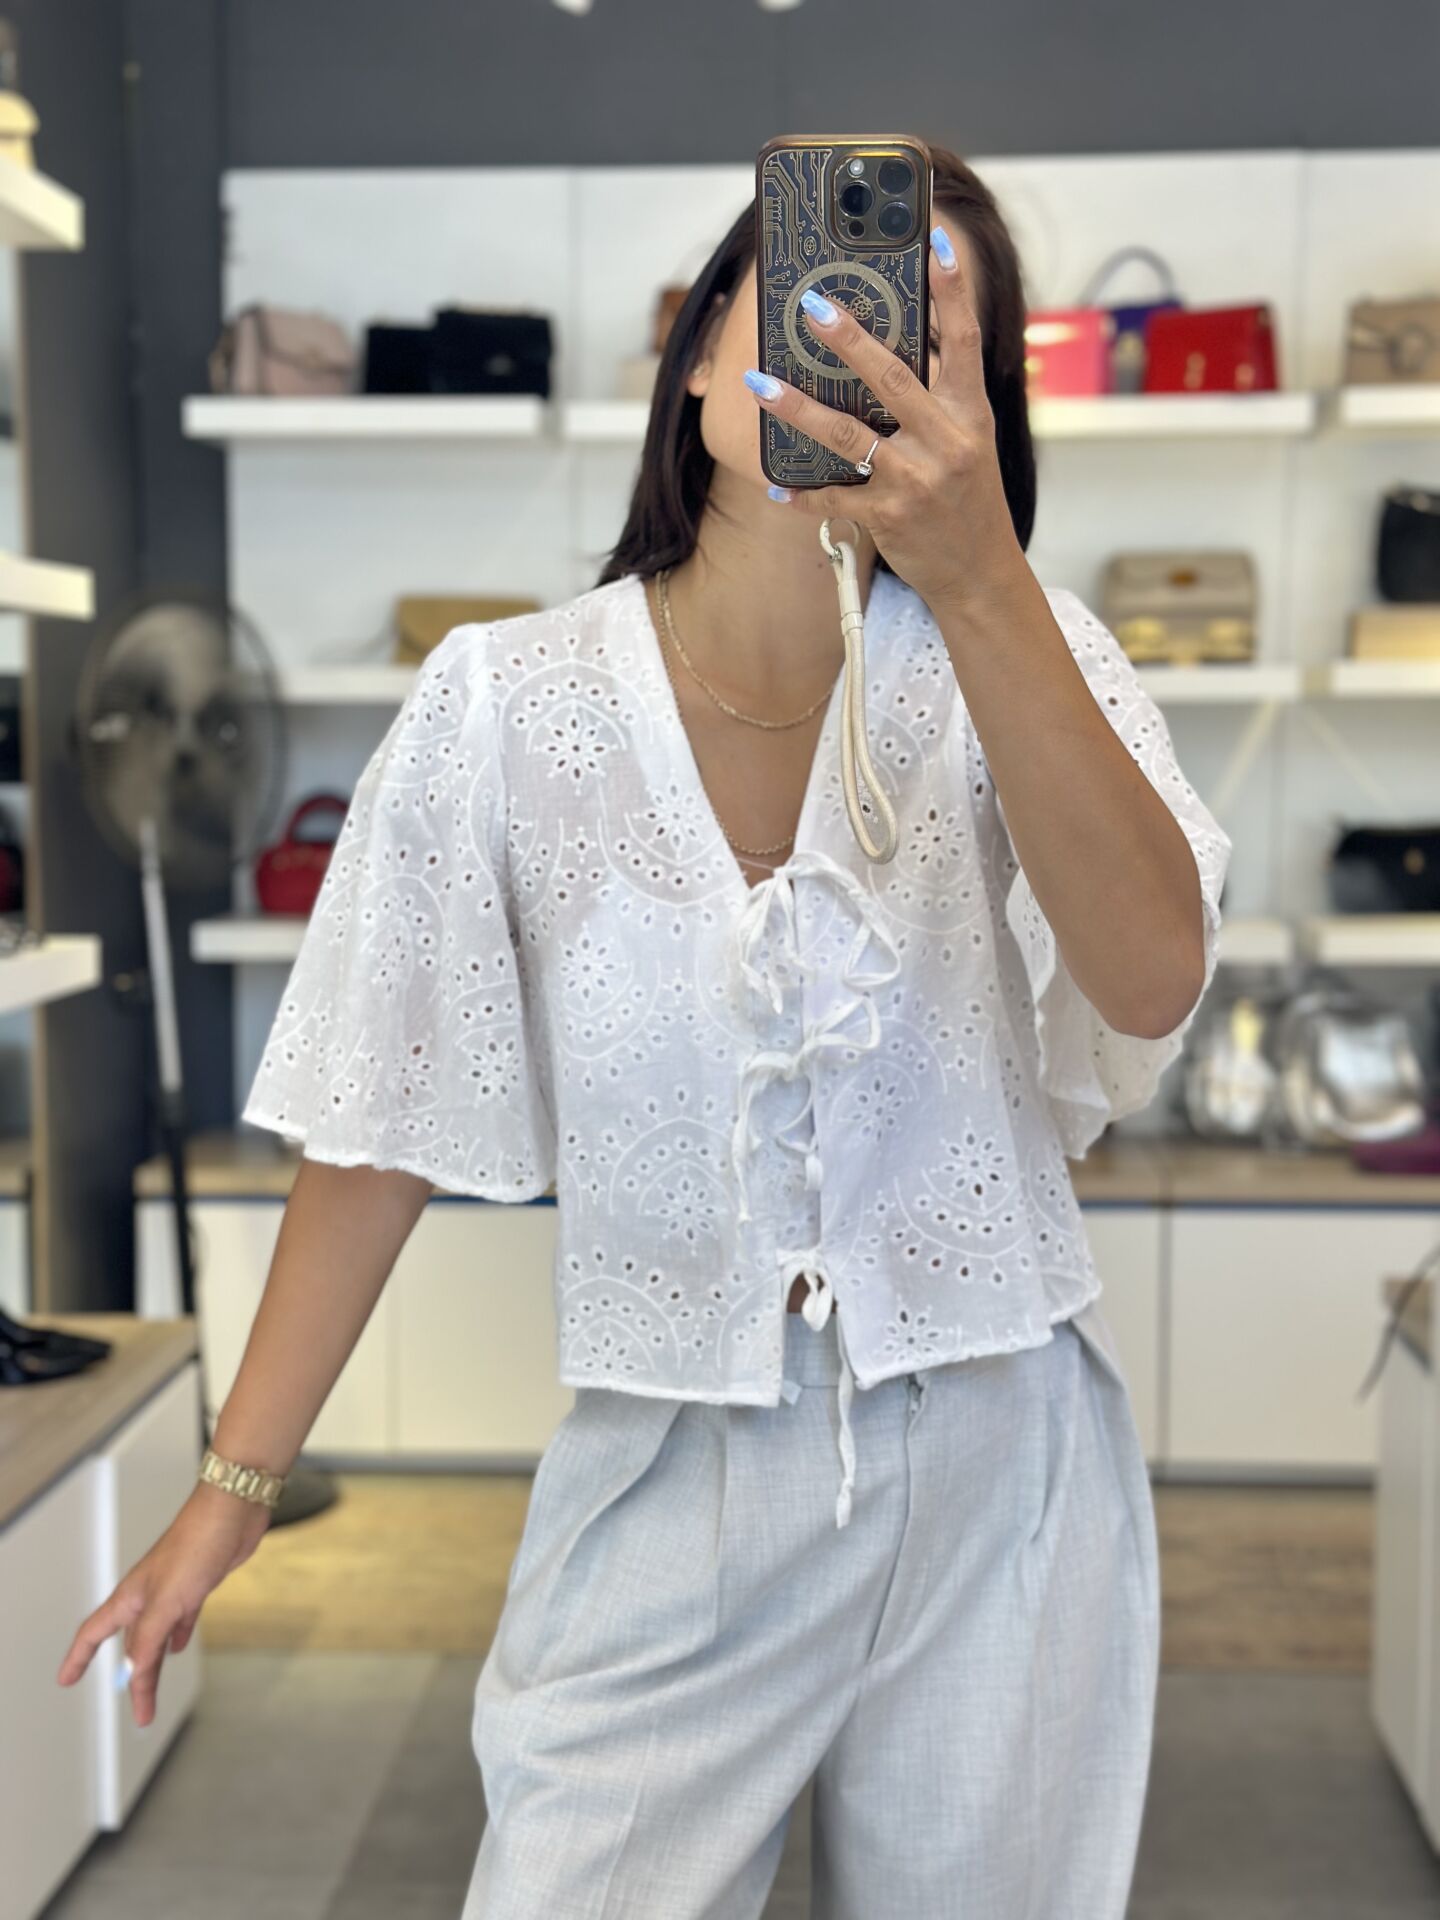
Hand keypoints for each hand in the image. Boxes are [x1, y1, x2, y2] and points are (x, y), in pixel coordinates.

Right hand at [55, 1481, 272, 1726]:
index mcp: (131, 1597)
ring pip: (156, 1635)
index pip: (93, 1633)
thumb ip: (149, 1638)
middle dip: (134, 1679)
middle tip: (141, 1712)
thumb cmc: (196, 1545)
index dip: (78, 1658)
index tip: (66, 1680)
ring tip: (153, 1686)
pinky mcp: (198, 1585)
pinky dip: (178, 1635)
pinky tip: (180, 1645)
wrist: (232, 1512)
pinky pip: (181, 1618)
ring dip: (154, 1662)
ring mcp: (173, 1589)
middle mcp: (147, 1594)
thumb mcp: (166, 1601)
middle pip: (132, 1645)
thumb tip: (134, 1671)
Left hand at [744, 229, 1025, 613]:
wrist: (980, 572)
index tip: (935, 241)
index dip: (952, 288)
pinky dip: (801, 492)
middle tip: (811, 304)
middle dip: (848, 339)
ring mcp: (916, 480)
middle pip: (891, 378)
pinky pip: (833, 498)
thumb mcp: (967, 441)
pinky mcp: (888, 518)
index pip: (965, 337)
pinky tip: (775, 484)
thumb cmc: (968, 498)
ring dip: (797, 408)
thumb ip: (937, 397)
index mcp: (969, 412)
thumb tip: (889, 348)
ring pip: (847, 435)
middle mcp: (946, 440)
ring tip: (760, 383)